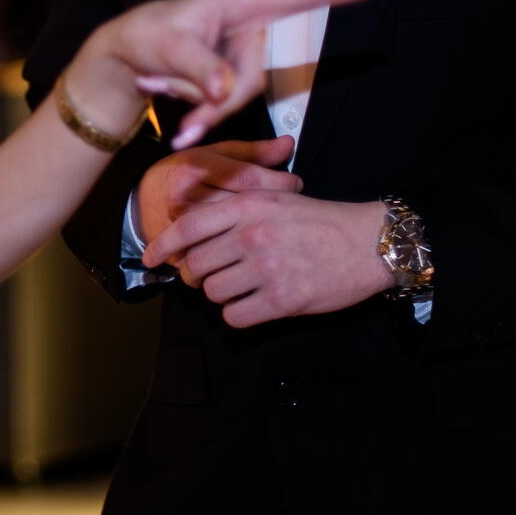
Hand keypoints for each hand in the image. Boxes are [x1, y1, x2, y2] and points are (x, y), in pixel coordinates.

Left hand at [78, 0, 392, 148]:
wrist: (121, 57)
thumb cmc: (145, 35)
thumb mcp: (167, 47)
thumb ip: (199, 68)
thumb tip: (227, 93)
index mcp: (240, 6)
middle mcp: (246, 31)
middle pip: (255, 78)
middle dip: (213, 98)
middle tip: (165, 95)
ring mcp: (238, 58)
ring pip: (236, 99)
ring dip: (193, 101)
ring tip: (154, 81)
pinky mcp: (228, 78)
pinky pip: (223, 106)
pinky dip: (193, 112)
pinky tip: (167, 108)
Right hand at [136, 139, 300, 241]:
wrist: (141, 203)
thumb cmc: (183, 174)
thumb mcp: (214, 155)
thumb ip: (252, 152)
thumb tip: (289, 144)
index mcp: (197, 168)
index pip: (247, 178)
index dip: (279, 182)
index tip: (295, 184)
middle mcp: (187, 197)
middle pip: (242, 208)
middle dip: (273, 211)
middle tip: (291, 210)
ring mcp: (182, 227)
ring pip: (231, 236)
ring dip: (259, 235)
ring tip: (277, 230)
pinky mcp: (179, 250)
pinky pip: (217, 256)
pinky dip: (239, 256)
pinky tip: (256, 250)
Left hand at [144, 191, 390, 327]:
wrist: (369, 243)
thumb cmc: (320, 220)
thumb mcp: (275, 198)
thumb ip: (234, 210)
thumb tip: (191, 232)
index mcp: (247, 207)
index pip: (187, 228)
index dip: (161, 246)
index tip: (147, 259)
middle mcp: (251, 236)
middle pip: (195, 265)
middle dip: (196, 275)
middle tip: (210, 275)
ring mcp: (266, 269)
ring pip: (212, 292)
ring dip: (220, 294)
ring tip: (241, 287)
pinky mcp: (282, 299)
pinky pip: (235, 316)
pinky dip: (238, 314)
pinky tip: (252, 305)